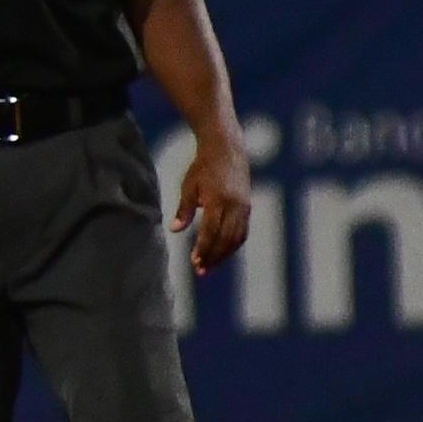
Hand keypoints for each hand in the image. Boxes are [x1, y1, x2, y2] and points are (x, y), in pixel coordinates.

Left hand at [173, 130, 253, 274]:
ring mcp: (244, 207)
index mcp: (219, 200)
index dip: (204, 249)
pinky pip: (242, 232)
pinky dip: (232, 245)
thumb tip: (175, 229)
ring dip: (223, 255)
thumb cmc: (203, 167)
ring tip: (208, 266)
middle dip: (213, 256)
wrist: (227, 150)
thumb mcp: (188, 186)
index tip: (194, 262)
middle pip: (226, 239)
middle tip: (200, 271)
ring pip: (237, 238)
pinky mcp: (248, 208)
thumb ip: (184, 209)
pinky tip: (221, 253)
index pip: (211, 231)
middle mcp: (236, 206)